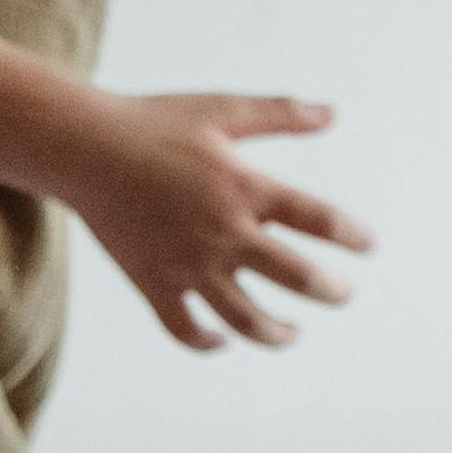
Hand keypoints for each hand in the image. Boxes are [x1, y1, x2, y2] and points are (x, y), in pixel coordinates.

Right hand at [61, 92, 375, 352]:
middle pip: (297, 278)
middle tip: (343, 295)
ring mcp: (188, 264)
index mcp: (245, 186)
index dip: (353, 236)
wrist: (82, 148)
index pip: (318, 219)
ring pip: (247, 321)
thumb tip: (334, 113)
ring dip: (278, 334)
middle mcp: (224, 232)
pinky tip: (223, 340)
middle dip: (332, 292)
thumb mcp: (221, 109)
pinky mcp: (154, 284)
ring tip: (292, 333)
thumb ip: (281, 114)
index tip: (368, 246)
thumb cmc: (154, 122)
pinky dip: (207, 343)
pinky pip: (186, 331)